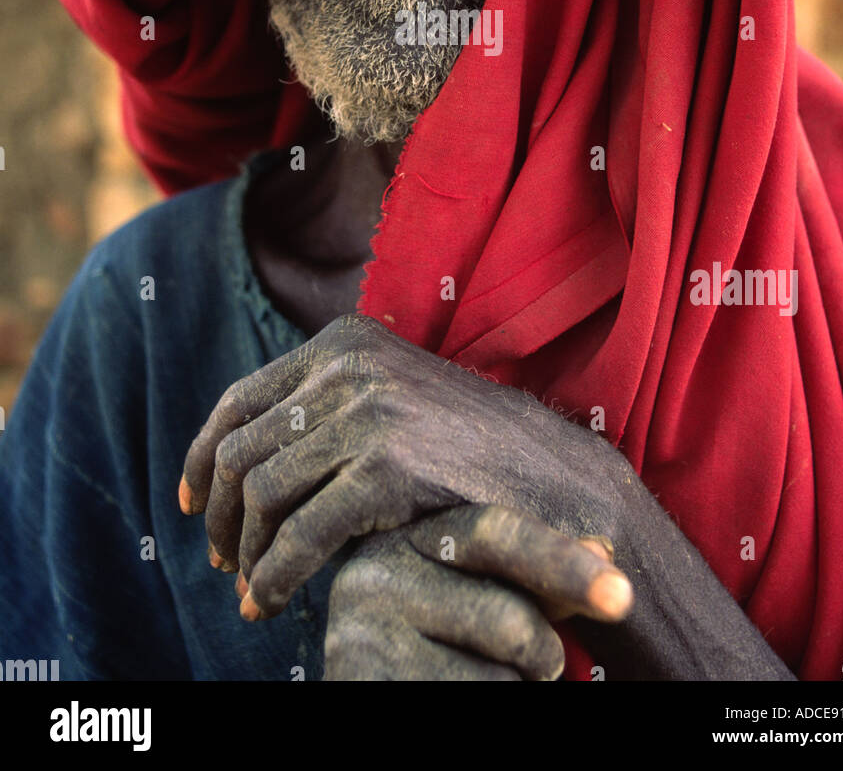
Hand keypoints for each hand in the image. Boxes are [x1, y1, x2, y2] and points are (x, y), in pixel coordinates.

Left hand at [180, 313, 630, 619]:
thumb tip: (244, 449)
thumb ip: (328, 403)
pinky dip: (274, 576)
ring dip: (245, 553)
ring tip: (249, 589)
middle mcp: (349, 367)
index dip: (201, 455)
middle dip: (220, 514)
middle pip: (240, 448)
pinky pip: (300, 534)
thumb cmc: (467, 449)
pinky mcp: (388, 467)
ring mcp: (369, 413)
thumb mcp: (391, 397)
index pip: (240, 398)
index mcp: (343, 341)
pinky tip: (270, 602)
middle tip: (220, 561)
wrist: (553, 477)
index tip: (190, 503)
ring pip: (261, 493)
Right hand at [319, 504, 629, 680]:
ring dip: (516, 690)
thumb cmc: (445, 642)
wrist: (378, 681)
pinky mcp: (361, 683)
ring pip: (496, 679)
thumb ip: (538, 576)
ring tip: (482, 680)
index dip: (563, 563)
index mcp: (409, 532)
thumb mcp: (484, 596)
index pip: (497, 534)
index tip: (621, 595)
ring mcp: (359, 638)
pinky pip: (471, 703)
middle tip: (540, 667)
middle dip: (542, 654)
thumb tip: (603, 551)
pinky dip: (488, 707)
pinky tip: (454, 689)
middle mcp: (373, 574)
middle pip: (509, 619)